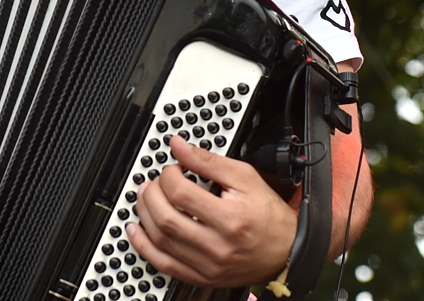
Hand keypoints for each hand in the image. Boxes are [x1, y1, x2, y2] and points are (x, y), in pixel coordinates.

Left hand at [126, 136, 296, 287]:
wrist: (287, 251)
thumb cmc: (269, 216)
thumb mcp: (245, 178)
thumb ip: (209, 161)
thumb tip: (179, 146)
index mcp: (230, 219)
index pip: (181, 195)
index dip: (168, 176)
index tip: (172, 169)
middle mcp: (218, 246)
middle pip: (166, 219)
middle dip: (151, 195)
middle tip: (153, 183)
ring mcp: (208, 265)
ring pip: (161, 241)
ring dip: (144, 216)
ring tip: (146, 199)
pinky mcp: (202, 277)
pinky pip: (164, 265)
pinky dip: (144, 247)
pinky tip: (137, 230)